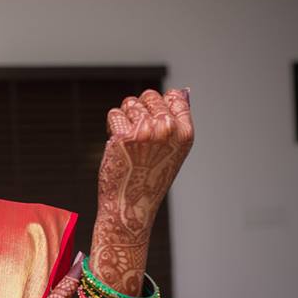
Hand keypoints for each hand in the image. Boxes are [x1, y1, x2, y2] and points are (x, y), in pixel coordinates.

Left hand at [97, 88, 194, 233]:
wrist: (130, 205)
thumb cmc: (149, 178)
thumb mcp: (173, 150)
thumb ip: (176, 121)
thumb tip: (182, 91)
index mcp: (185, 133)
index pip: (175, 97)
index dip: (159, 106)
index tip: (153, 123)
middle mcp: (168, 130)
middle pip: (150, 96)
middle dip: (139, 110)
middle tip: (137, 135)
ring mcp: (145, 131)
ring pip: (130, 103)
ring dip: (125, 118)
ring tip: (128, 142)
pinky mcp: (123, 136)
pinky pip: (114, 114)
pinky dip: (112, 126)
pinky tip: (117, 145)